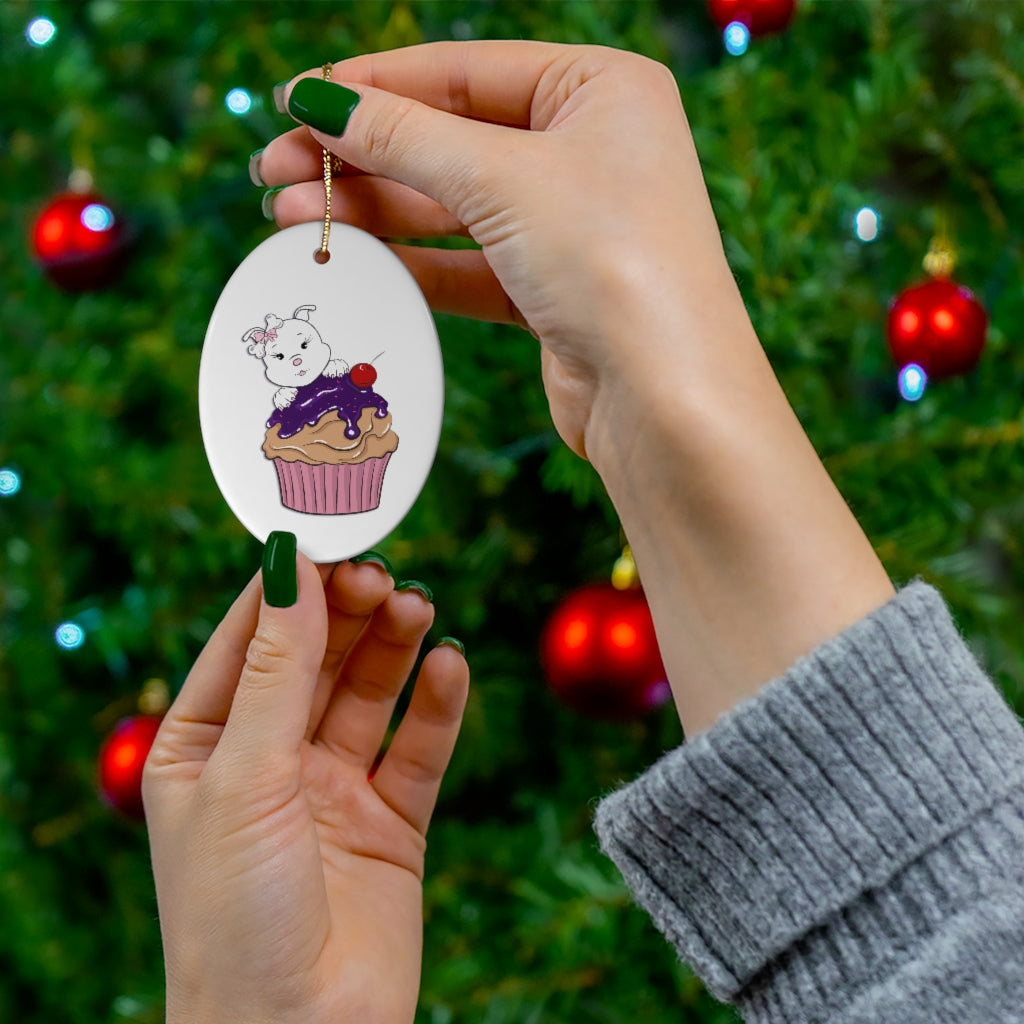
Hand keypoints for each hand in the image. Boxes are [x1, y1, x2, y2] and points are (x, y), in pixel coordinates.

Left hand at [143, 550, 468, 1023]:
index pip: (248, 640)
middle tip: (383, 574)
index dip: (288, 587)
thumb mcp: (244, 776)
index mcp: (205, 746)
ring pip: (369, 693)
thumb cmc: (234, 917)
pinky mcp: (391, 821)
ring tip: (418, 608)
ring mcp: (332, 789)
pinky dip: (437, 704)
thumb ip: (276, 670)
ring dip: (394, 646)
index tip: (328, 534)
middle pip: (316, 658)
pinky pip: (418, 748)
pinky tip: (450, 665)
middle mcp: (269, 761)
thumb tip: (288, 565)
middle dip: (348, 612)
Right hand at [256, 41, 739, 461]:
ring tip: (289, 217)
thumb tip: (319, 101)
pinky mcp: (554, 291)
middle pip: (451, 138)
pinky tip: (350, 257)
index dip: (373, 85)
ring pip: (453, 206)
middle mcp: (591, 150)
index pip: (464, 71)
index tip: (295, 101)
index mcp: (601, 89)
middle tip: (274, 170)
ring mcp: (573, 224)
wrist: (665, 399)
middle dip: (360, 155)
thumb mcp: (501, 178)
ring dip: (373, 211)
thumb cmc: (611, 262)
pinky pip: (468, 263)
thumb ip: (404, 137)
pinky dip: (411, 262)